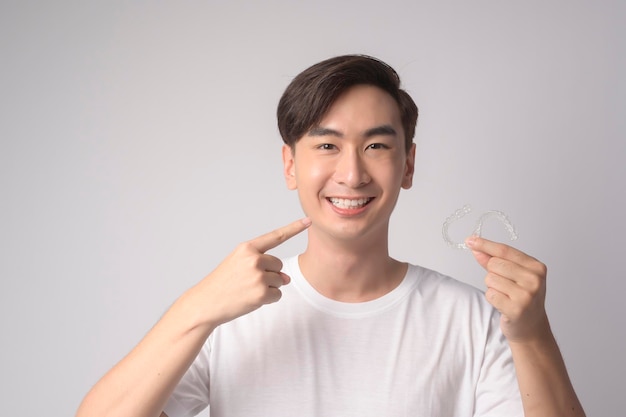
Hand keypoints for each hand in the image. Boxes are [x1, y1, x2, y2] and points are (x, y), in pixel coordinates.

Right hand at [188, 218, 310, 328]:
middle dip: (269, 274)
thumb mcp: (238, 265)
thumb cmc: (223, 283)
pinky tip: (251, 299)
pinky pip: (277, 295)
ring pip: (280, 281)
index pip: (275, 236)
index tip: (308, 220)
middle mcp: (254, 259)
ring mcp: (258, 276)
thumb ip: (264, 265)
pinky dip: (268, 299)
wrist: (206, 302)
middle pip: (279, 265)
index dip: (294, 228)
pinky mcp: (262, 293)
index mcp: (247, 248)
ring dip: (269, 288)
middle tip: (248, 282)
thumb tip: (286, 278)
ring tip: (247, 290)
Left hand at [465, 236, 550, 343]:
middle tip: (504, 285)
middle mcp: (534, 279)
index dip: (485, 244)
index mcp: (536, 267)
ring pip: (490, 278)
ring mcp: (526, 295)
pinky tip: (504, 304)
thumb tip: (476, 247)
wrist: (531, 327)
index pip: (505, 250)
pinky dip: (492, 298)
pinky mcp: (516, 309)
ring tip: (506, 295)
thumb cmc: (521, 298)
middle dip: (492, 272)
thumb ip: (494, 260)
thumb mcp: (513, 275)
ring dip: (492, 287)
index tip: (470, 240)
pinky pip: (490, 294)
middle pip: (494, 263)